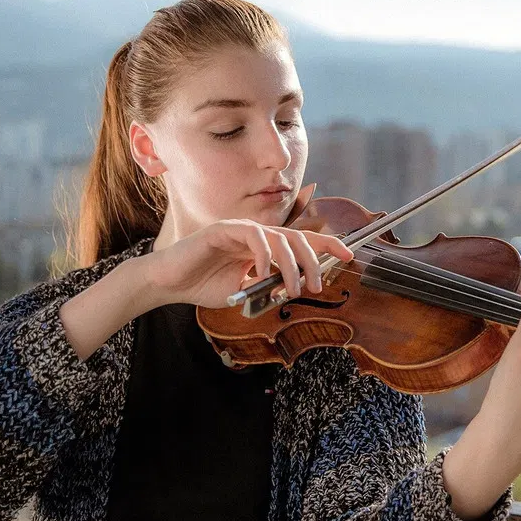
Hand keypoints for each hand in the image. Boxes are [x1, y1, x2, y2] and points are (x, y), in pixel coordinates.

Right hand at [139, 219, 354, 307]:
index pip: (302, 240)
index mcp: (265, 247)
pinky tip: (265, 272)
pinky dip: (264, 254)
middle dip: (314, 260)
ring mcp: (241, 228)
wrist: (171, 284)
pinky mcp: (224, 228)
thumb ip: (269, 288)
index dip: (327, 245)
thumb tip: (293, 290)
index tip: (349, 256)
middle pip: (298, 238)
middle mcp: (257, 234)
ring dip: (292, 265)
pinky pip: (254, 235)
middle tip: (318, 286)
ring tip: (294, 288)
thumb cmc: (206, 285)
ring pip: (280, 237)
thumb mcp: (246, 292)